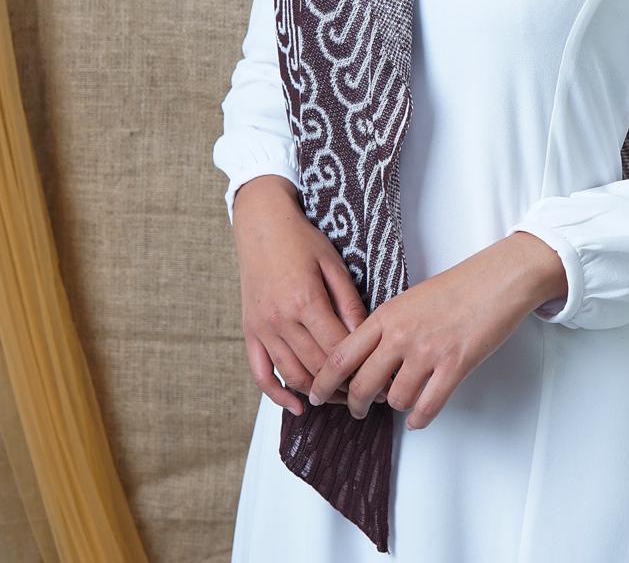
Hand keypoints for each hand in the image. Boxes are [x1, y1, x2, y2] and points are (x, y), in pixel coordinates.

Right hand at [232, 175, 369, 413]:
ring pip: (292, 375)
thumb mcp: (333, 264)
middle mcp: (280, 320)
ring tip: (341, 396)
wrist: (261, 224)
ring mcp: (262, 328)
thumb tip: (366, 337)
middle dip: (344, 385)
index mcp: (305, 301)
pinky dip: (277, 395)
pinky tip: (298, 405)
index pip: (337, 350)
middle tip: (366, 394)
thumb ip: (349, 302)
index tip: (378, 378)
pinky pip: (260, 373)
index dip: (360, 368)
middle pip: (316, 367)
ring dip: (318, 393)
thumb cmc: (301, 240)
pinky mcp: (249, 331)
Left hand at [306, 231, 567, 428]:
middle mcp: (401, 335)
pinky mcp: (454, 367)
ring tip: (399, 403)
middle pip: (363, 385)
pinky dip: (420, 418)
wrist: (496, 280)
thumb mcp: (409, 300)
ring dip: (395, 407)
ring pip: (395, 400)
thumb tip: (370, 360)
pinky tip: (419, 417)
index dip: (324, 381)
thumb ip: (387, 327)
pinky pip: (427, 407)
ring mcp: (428, 353)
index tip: (316, 395)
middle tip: (357, 410)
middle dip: (356, 405)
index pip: (341, 355)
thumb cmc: (457, 287)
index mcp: (387, 315)